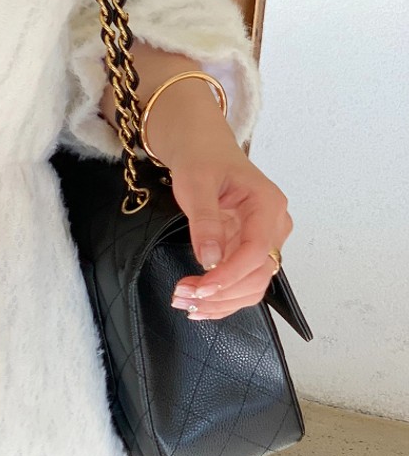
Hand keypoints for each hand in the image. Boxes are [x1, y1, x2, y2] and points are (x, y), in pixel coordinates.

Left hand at [165, 139, 292, 320]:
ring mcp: (265, 239)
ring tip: (185, 303)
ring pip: (253, 284)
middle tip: (182, 297)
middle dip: (222, 292)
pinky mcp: (249, 250)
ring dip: (221, 301)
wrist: (203, 150)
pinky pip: (243, 282)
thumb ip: (205, 222)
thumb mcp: (196, 184)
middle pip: (258, 273)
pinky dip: (222, 297)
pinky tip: (199, 305)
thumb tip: (209, 259)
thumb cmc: (202, 160)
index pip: (256, 250)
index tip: (200, 288)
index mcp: (267, 204)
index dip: (229, 274)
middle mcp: (274, 225)